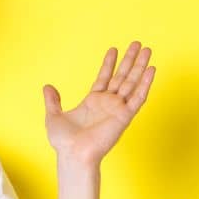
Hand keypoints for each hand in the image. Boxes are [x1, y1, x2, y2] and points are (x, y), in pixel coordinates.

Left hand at [43, 41, 155, 165]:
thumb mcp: (53, 116)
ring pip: (132, 82)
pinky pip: (138, 97)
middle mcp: (108, 103)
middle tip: (138, 44)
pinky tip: (151, 69)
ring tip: (148, 50)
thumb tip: (47, 87)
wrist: (73, 154)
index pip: (104, 77)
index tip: (114, 49)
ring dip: (140, 66)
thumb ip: (52, 101)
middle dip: (130, 60)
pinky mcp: (125, 116)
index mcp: (93, 102)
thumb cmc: (64, 142)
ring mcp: (118, 108)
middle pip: (122, 76)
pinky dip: (146, 83)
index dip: (109, 63)